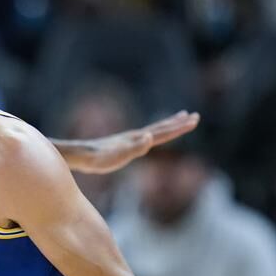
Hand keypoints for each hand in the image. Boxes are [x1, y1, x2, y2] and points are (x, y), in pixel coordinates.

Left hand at [66, 111, 199, 173]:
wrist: (81, 156)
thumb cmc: (99, 159)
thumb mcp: (118, 155)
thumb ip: (134, 147)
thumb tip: (149, 137)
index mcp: (138, 139)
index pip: (163, 132)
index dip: (179, 127)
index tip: (194, 119)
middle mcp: (135, 137)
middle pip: (161, 128)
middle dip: (178, 123)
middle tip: (194, 116)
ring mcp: (129, 140)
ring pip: (153, 130)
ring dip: (167, 125)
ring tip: (178, 118)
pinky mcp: (122, 145)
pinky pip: (143, 137)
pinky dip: (152, 134)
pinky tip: (150, 136)